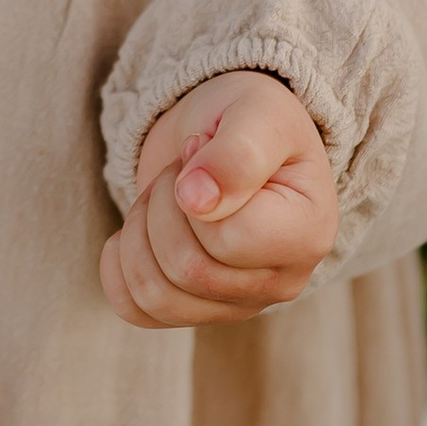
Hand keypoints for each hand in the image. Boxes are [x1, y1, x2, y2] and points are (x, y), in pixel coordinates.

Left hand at [100, 71, 337, 329]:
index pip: (227, 240)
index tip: (201, 150)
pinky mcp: (198, 312)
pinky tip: (135, 231)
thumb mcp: (256, 113)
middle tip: (179, 170)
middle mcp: (281, 281)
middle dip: (161, 205)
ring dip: (137, 232)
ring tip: (164, 196)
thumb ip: (237, 153)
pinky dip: (118, 267)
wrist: (224, 133)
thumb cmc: (249, 118)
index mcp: (308, 234)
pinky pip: (136, 311)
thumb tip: (197, 201)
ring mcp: (239, 304)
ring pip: (156, 296)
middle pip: (187, 270)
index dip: (192, 191)